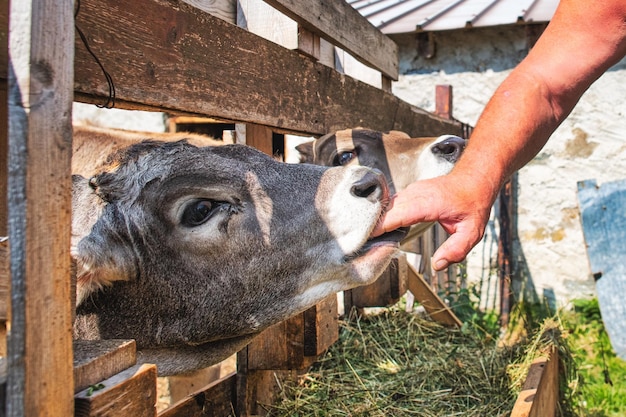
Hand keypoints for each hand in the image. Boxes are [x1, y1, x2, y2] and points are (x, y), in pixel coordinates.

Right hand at [372, 174, 493, 270]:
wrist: (474, 180)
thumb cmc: (473, 203)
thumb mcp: (472, 232)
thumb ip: (456, 250)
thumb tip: (438, 265)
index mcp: (429, 203)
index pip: (398, 214)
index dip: (380, 225)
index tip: (365, 236)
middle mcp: (417, 194)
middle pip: (387, 209)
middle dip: (372, 224)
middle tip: (357, 241)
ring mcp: (412, 191)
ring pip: (387, 205)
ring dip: (376, 219)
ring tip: (364, 235)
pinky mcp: (410, 192)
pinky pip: (392, 202)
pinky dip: (383, 214)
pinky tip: (378, 225)